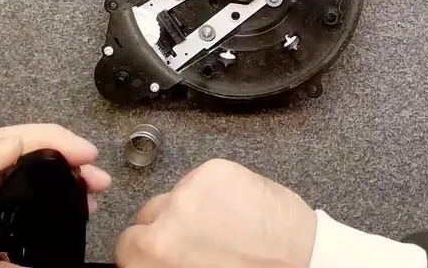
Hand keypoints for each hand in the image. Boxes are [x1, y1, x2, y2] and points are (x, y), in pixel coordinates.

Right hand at [117, 159, 316, 267]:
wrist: (302, 261)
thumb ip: (160, 265)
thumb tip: (150, 258)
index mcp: (154, 253)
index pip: (125, 244)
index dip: (143, 251)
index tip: (158, 254)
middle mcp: (168, 216)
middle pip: (147, 214)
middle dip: (165, 227)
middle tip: (195, 241)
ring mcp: (193, 188)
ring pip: (176, 194)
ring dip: (191, 207)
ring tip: (223, 226)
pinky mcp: (218, 170)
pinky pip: (203, 179)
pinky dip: (216, 192)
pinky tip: (236, 210)